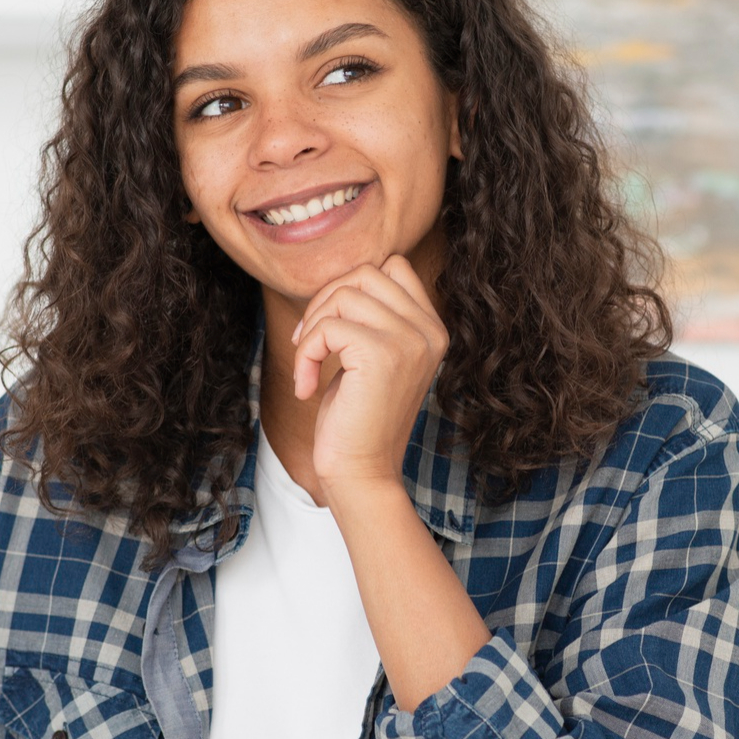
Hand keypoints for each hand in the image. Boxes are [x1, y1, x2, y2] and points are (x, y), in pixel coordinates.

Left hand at [291, 255, 448, 493]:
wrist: (361, 472)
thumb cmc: (357, 417)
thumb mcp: (372, 356)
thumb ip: (371, 315)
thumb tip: (342, 276)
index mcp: (432, 328)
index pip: (394, 266)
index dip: (352, 287)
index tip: (331, 328)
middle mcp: (429, 331)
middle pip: (366, 273)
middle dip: (326, 301)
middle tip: (310, 344)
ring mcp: (410, 341)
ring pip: (344, 294)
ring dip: (312, 328)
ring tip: (308, 364)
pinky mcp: (381, 355)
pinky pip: (327, 327)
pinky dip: (306, 353)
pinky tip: (307, 386)